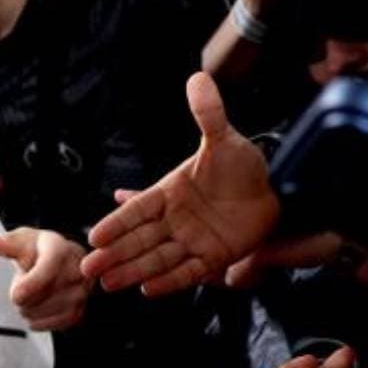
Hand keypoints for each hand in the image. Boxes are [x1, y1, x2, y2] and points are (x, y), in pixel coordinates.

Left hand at [0, 227, 90, 331]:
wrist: (64, 262)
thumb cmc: (41, 251)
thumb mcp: (23, 240)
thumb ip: (8, 243)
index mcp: (60, 250)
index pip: (48, 270)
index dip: (31, 284)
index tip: (15, 295)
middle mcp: (76, 272)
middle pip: (38, 296)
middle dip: (22, 293)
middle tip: (25, 282)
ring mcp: (80, 294)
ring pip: (39, 312)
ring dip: (27, 307)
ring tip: (32, 293)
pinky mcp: (77, 313)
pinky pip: (46, 324)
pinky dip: (35, 320)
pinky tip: (37, 307)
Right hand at [82, 73, 280, 295]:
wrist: (278, 189)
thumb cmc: (245, 164)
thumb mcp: (224, 138)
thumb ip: (208, 114)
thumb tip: (197, 78)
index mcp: (170, 192)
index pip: (138, 210)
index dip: (117, 222)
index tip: (95, 235)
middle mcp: (176, 219)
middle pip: (139, 240)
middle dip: (114, 254)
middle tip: (89, 267)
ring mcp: (192, 240)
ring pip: (157, 258)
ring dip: (133, 271)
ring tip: (108, 284)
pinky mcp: (213, 257)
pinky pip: (186, 271)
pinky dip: (169, 281)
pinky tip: (148, 289)